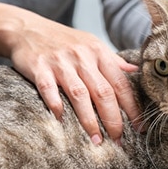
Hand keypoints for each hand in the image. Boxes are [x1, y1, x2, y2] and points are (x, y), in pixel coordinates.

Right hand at [7, 13, 139, 144]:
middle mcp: (82, 57)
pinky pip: (49, 90)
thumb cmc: (66, 41)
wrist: (29, 28)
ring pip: (79, 94)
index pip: (121, 84)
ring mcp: (61, 63)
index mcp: (99, 53)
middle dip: (113, 119)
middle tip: (118, 139)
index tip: (138, 126)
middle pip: (103, 92)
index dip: (132, 108)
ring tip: (96, 140)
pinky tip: (62, 122)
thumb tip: (135, 71)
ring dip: (89, 120)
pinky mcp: (39, 68)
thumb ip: (113, 60)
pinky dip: (56, 106)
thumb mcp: (93, 44)